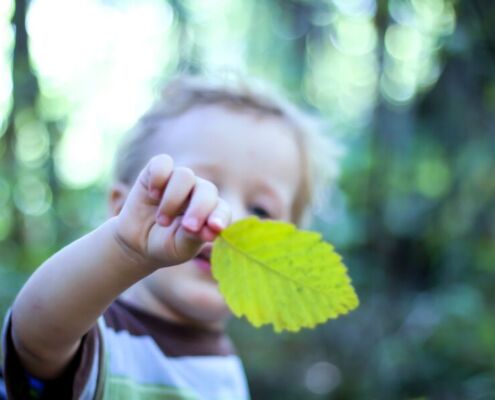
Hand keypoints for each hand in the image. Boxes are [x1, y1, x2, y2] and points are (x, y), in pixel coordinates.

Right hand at [113, 154, 230, 267]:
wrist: (136, 241)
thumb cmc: (165, 245)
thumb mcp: (179, 247)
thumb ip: (194, 238)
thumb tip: (209, 230)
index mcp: (211, 211)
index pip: (222, 208)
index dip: (220, 216)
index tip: (215, 227)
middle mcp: (198, 192)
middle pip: (207, 189)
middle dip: (199, 208)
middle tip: (188, 227)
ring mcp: (179, 180)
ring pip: (185, 176)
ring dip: (173, 200)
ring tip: (162, 221)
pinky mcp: (157, 172)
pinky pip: (162, 162)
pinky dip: (158, 177)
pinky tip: (153, 195)